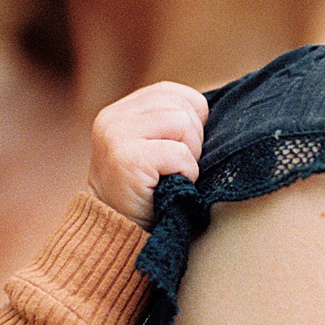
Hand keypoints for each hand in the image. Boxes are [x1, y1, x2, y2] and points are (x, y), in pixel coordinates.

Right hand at [88, 81, 208, 227]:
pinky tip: (169, 185)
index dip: (190, 116)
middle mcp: (113, 118)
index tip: (182, 146)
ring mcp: (116, 136)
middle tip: (175, 166)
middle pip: (181, 106)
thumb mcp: (150, 147)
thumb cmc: (145, 192)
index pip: (171, 92)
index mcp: (120, 112)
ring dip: (189, 156)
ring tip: (172, 174)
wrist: (116, 232)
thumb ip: (168, 123)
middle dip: (193, 138)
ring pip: (183, 124)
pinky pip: (179, 154)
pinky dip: (185, 173)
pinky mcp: (127, 159)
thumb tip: (210, 109)